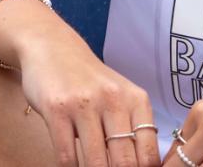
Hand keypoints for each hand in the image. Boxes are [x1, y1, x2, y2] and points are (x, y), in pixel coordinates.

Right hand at [17, 29, 161, 166]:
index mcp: (136, 100)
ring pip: (95, 162)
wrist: (53, 47)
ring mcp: (84, 103)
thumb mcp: (120, 97)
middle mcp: (113, 100)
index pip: (148, 154)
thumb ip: (133, 128)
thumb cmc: (90, 81)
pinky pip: (66, 154)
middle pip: (124, 162)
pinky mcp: (57, 108)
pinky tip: (70, 166)